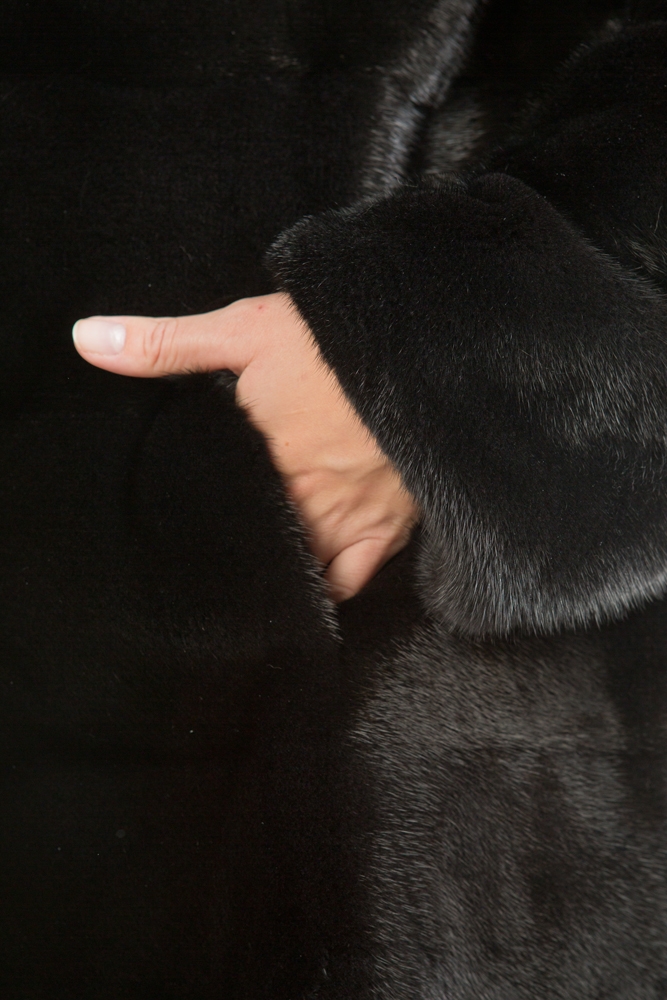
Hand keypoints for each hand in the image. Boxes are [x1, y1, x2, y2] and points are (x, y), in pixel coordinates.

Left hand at [72, 292, 417, 601]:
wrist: (419, 346)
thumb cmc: (333, 339)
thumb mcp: (244, 330)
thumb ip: (164, 344)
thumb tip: (86, 340)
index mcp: (261, 466)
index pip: (212, 516)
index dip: (193, 524)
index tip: (176, 528)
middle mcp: (302, 505)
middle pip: (253, 544)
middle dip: (232, 547)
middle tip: (208, 548)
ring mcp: (346, 523)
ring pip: (293, 570)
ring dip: (271, 569)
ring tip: (247, 570)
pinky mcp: (387, 527)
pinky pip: (349, 582)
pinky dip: (326, 588)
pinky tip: (306, 587)